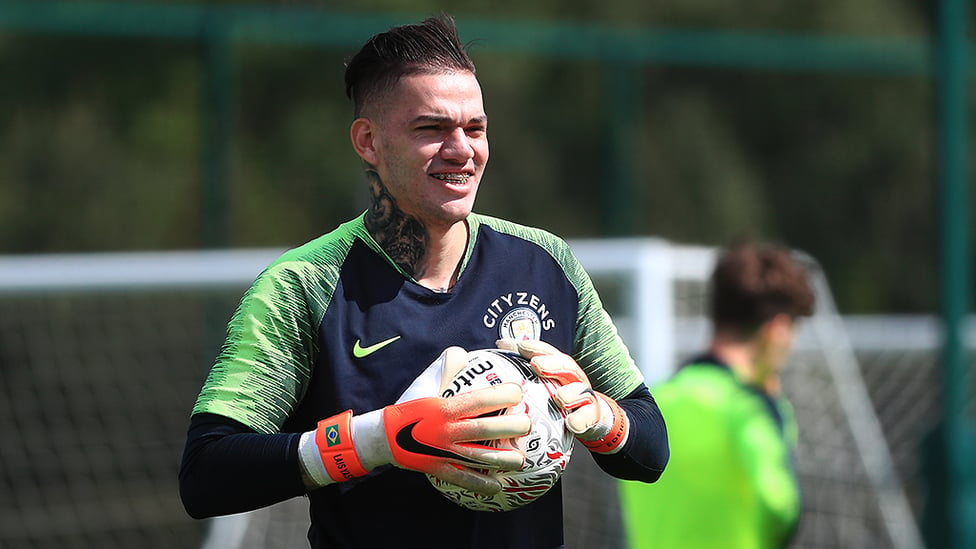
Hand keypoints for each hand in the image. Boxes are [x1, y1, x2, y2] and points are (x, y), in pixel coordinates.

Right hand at [299, 347, 529, 493]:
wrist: (383, 436)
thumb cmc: (410, 406)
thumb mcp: (425, 382)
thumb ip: (446, 366)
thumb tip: (464, 353)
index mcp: (445, 407)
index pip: (479, 399)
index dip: (501, 395)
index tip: (518, 391)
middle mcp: (446, 430)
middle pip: (484, 429)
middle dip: (510, 427)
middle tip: (527, 424)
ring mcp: (443, 451)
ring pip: (479, 457)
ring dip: (503, 459)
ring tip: (521, 459)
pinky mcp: (438, 469)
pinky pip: (463, 479)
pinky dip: (481, 484)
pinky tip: (498, 486)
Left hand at [496, 338, 628, 453]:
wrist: (589, 415)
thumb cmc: (559, 394)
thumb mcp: (545, 378)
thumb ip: (524, 365)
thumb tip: (500, 345)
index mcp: (560, 367)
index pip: (549, 353)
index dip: (535, 348)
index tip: (520, 347)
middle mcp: (573, 378)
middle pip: (566, 367)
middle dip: (552, 364)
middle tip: (537, 365)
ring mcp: (584, 396)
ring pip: (581, 391)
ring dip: (570, 393)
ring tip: (559, 397)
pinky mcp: (591, 415)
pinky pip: (587, 418)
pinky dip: (580, 420)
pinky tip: (571, 423)